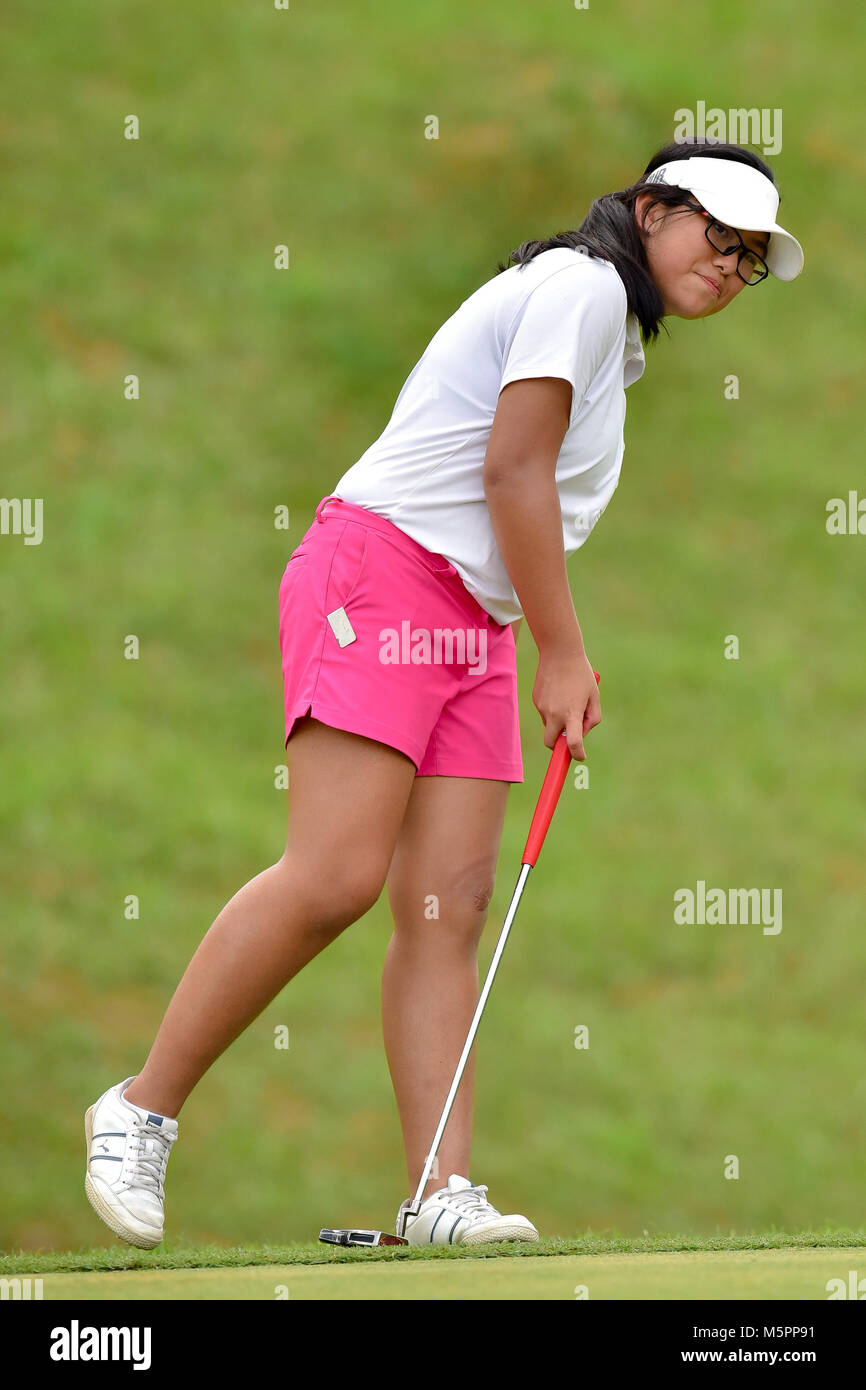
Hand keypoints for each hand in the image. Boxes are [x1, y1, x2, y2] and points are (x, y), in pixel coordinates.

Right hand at [532, 646, 600, 760]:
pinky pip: (544, 712)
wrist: (559, 653)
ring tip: (567, 699)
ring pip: (548, 725)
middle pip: (550, 743)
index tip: (580, 756)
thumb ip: (592, 718)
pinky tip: (558, 691)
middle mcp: (554, 713)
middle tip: (567, 738)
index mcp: (572, 713)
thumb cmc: (581, 675)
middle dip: (557, 746)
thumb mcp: (594, 696)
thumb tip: (582, 733)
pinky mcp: (535, 700)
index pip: (572, 743)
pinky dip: (551, 709)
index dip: (577, 754)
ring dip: (557, 722)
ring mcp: (542, 707)